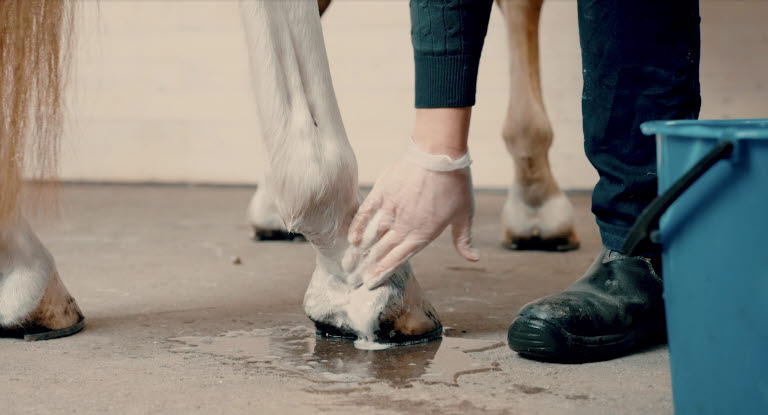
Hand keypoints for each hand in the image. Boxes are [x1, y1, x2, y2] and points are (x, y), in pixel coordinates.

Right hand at [343, 147, 478, 289]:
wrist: (440, 155)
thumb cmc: (455, 184)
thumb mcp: (464, 214)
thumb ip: (463, 240)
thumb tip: (474, 259)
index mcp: (423, 234)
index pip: (398, 259)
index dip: (382, 272)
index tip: (369, 284)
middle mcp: (404, 226)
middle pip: (381, 251)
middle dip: (367, 267)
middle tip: (355, 279)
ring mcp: (391, 209)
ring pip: (371, 235)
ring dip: (358, 251)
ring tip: (348, 264)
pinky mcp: (383, 192)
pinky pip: (366, 212)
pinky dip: (357, 226)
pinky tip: (351, 238)